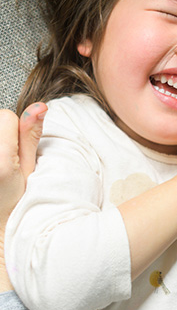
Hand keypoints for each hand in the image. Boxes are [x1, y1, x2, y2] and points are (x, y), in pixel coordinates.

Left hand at [0, 102, 46, 291]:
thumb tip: (40, 106)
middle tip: (7, 161)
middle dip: (3, 135)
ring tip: (0, 166)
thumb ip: (32, 137)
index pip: (6, 116)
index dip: (16, 130)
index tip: (17, 151)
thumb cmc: (17, 203)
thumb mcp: (31, 171)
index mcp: (1, 160)